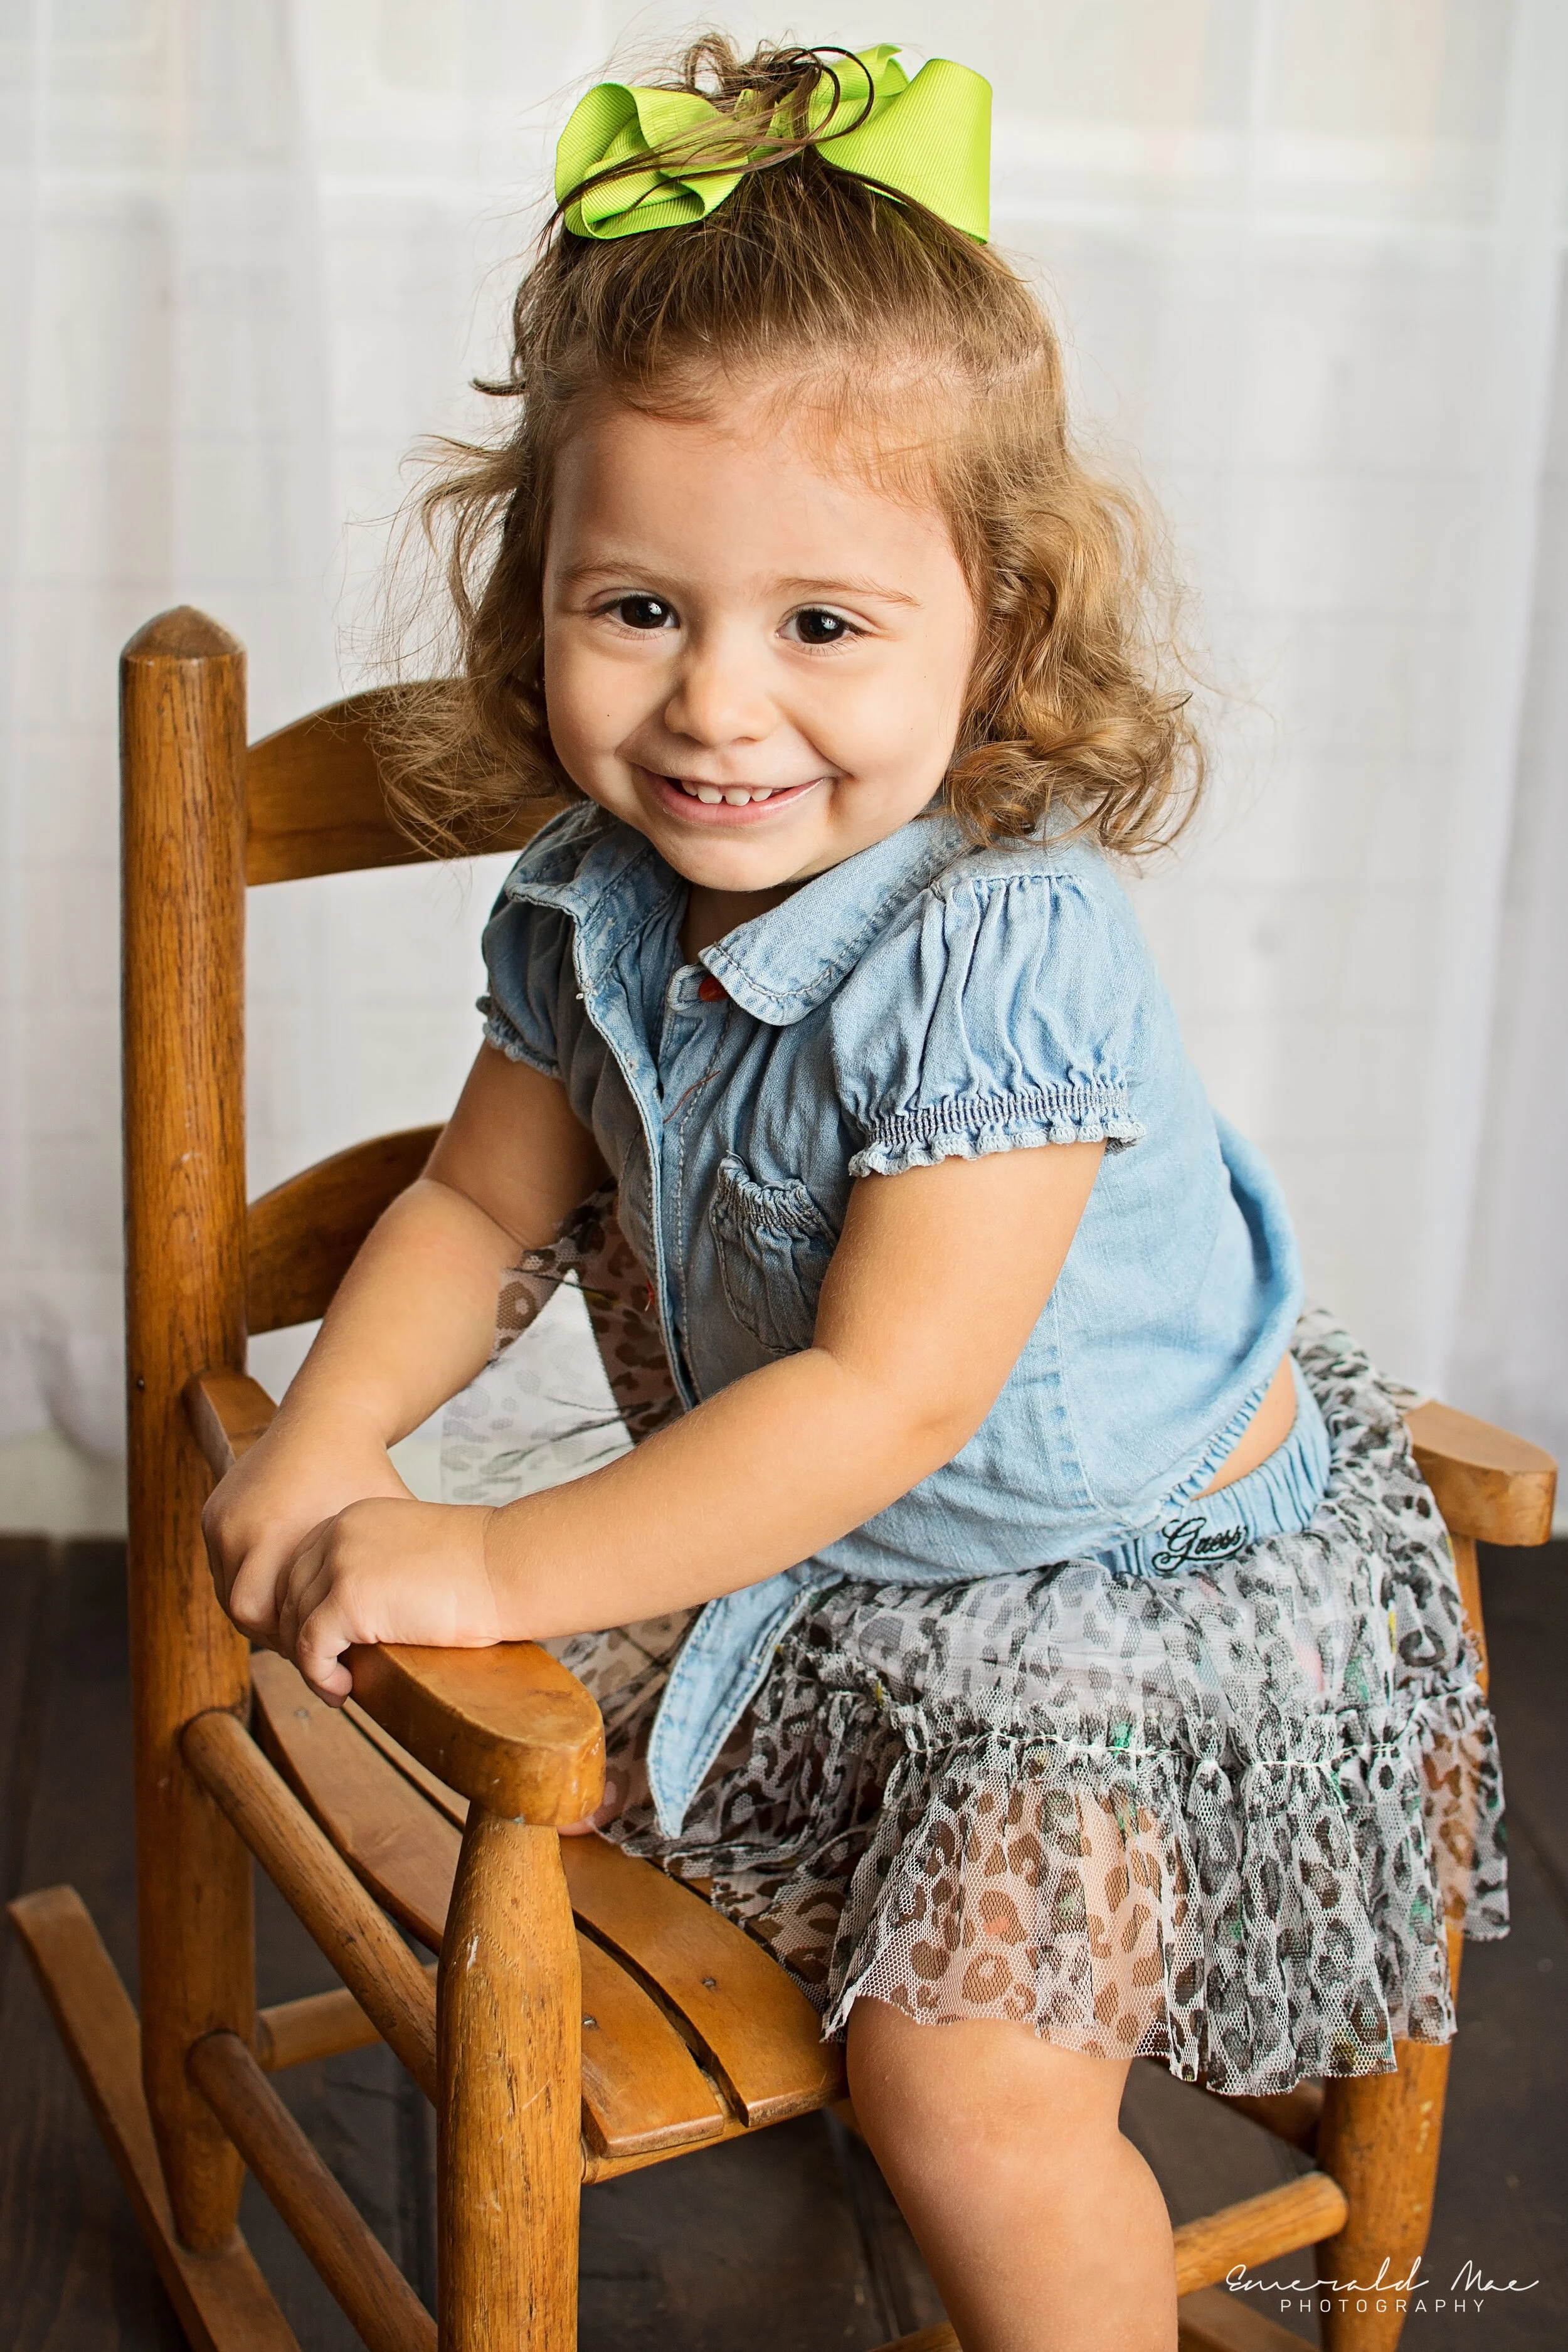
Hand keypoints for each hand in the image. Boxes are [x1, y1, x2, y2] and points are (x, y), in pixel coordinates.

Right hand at [203, 1403, 412, 1650]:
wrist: (329, 1418)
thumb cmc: (364, 1473)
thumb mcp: (380, 1525)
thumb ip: (385, 1578)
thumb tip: (405, 1634)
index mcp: (275, 1532)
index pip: (262, 1617)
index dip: (292, 1639)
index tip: (323, 1645)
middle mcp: (239, 1527)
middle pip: (241, 1610)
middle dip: (275, 1631)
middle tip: (310, 1641)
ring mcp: (220, 1519)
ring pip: (228, 1591)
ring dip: (260, 1609)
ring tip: (298, 1617)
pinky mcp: (213, 1512)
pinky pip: (222, 1566)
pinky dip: (248, 1583)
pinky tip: (282, 1587)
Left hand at [275, 1497, 503, 1703]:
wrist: (508, 1565)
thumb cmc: (482, 1565)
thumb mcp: (414, 1551)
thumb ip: (379, 1566)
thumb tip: (358, 1613)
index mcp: (355, 1516)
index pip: (304, 1564)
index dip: (306, 1606)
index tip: (325, 1639)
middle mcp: (339, 1533)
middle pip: (291, 1593)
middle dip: (300, 1634)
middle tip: (325, 1668)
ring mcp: (340, 1566)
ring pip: (295, 1624)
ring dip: (309, 1662)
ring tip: (335, 1684)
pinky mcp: (348, 1603)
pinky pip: (310, 1650)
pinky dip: (320, 1677)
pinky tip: (343, 1690)